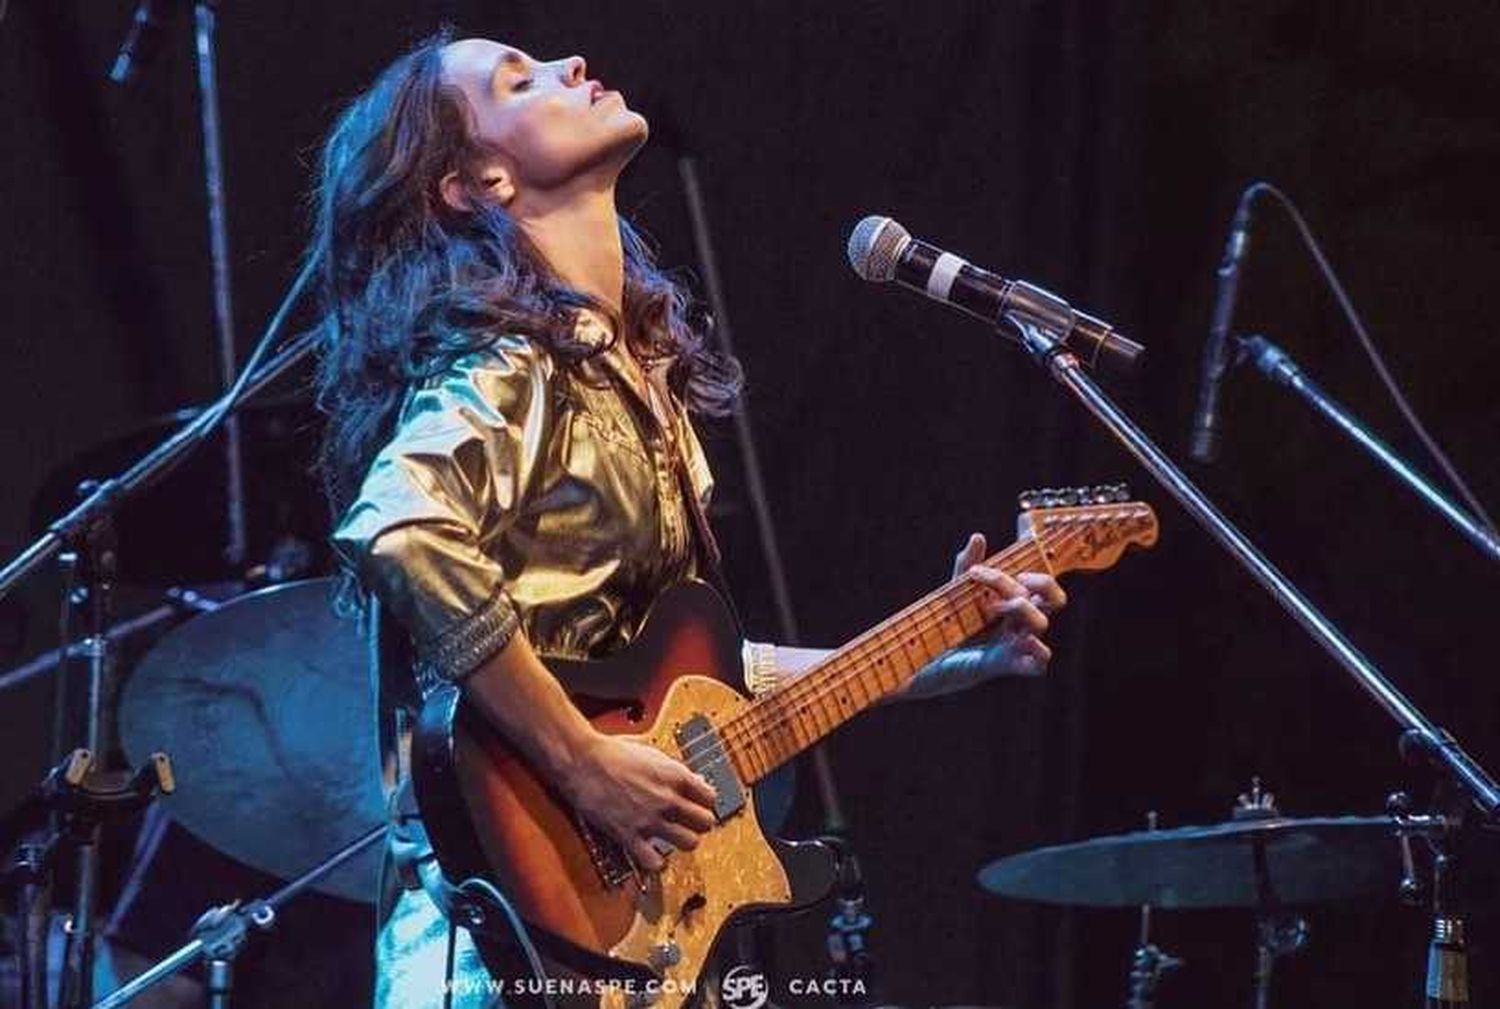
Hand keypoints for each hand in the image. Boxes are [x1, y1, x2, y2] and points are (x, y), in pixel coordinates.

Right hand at [559, 733, 717, 871]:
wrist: (581, 761)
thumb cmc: (613, 752)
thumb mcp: (651, 753)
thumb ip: (675, 770)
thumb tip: (695, 781)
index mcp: (675, 775)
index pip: (711, 797)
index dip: (705, 802)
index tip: (697, 804)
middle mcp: (667, 799)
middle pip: (706, 822)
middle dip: (700, 823)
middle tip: (689, 822)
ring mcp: (650, 819)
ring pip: (690, 843)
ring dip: (684, 841)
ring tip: (674, 837)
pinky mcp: (629, 835)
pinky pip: (655, 862)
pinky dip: (657, 862)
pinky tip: (653, 854)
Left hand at [951, 531, 1066, 676]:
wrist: (936, 659)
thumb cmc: (954, 624)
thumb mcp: (957, 591)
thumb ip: (967, 565)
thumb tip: (978, 537)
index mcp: (1017, 602)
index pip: (1044, 584)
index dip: (1043, 568)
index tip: (1024, 561)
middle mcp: (1022, 621)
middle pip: (1055, 599)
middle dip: (1042, 582)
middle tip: (1019, 579)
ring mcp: (1019, 642)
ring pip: (1042, 623)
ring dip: (1022, 608)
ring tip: (994, 607)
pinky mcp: (1010, 664)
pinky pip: (1039, 663)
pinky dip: (1037, 651)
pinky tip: (1021, 640)